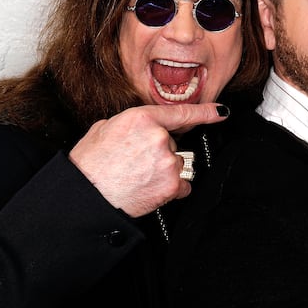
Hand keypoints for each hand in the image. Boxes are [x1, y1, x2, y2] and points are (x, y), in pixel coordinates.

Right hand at [68, 103, 227, 216]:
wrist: (87, 196)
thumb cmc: (90, 165)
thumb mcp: (104, 129)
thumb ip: (129, 124)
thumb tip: (138, 128)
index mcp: (141, 118)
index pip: (181, 113)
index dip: (205, 112)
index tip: (221, 112)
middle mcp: (159, 136)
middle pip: (174, 143)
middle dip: (159, 152)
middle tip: (136, 164)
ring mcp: (168, 160)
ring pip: (177, 163)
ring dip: (164, 171)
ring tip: (139, 178)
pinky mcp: (172, 183)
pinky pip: (182, 185)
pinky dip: (170, 190)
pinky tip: (149, 189)